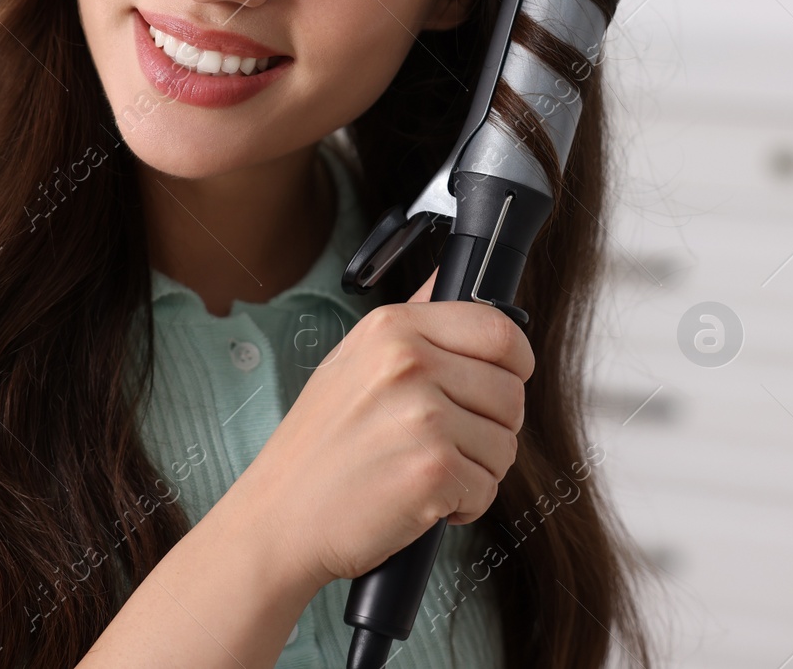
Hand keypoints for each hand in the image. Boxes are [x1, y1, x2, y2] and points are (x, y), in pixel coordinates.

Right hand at [228, 269, 534, 585]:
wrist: (277, 519)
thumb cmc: (318, 448)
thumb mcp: (354, 361)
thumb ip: (412, 321)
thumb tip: (450, 274)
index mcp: (392, 328)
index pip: (498, 329)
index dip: (515, 363)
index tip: (501, 385)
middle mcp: (409, 363)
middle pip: (511, 391)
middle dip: (494, 428)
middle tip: (452, 444)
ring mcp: (422, 416)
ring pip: (506, 444)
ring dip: (479, 470)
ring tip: (426, 472)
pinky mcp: (433, 470)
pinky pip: (488, 488)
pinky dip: (463, 506)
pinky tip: (422, 502)